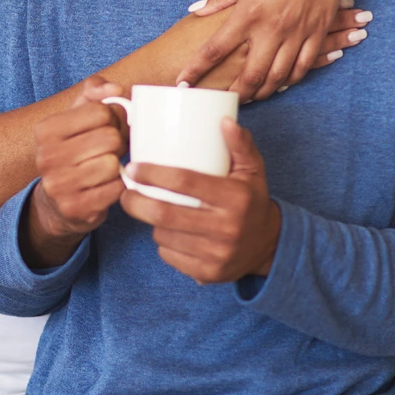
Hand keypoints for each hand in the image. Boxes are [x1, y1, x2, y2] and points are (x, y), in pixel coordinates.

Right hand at [22, 76, 127, 267]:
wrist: (56, 201)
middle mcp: (46, 157)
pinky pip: (115, 190)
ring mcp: (58, 185)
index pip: (101, 111)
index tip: (106, 128)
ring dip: (117, 167)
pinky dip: (118, 187)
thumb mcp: (76, 115)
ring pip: (112, 165)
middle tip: (110, 150)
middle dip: (117, 143)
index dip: (113, 119)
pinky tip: (106, 186)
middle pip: (110, 138)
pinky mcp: (73, 208)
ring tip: (106, 168)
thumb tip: (116, 90)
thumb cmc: (73, 150)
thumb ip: (94, 91)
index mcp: (46, 130)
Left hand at [121, 118, 278, 283]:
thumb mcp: (253, 170)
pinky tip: (166, 232)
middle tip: (125, 191)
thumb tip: (224, 120)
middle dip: (136, 202)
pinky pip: (169, 256)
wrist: (269, 246)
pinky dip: (162, 243)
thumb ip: (240, 144)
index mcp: (235, 198)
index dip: (154, 174)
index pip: (185, 182)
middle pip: (165, 215)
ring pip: (163, 236)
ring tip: (149, 209)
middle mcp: (226, 228)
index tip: (133, 168)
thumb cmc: (252, 200)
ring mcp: (216, 255)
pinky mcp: (207, 274)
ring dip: (150, 222)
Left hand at [177, 0, 365, 100]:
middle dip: (235, 94)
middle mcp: (273, 26)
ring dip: (264, 91)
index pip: (215, 48)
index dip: (196, 69)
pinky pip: (306, 65)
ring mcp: (298, 31)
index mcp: (249, 11)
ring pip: (279, 76)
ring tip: (252, 98)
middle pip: (250, 74)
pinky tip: (282, 84)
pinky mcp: (319, 29)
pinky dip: (292, 79)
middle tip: (224, 103)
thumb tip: (197, 11)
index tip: (183, 83)